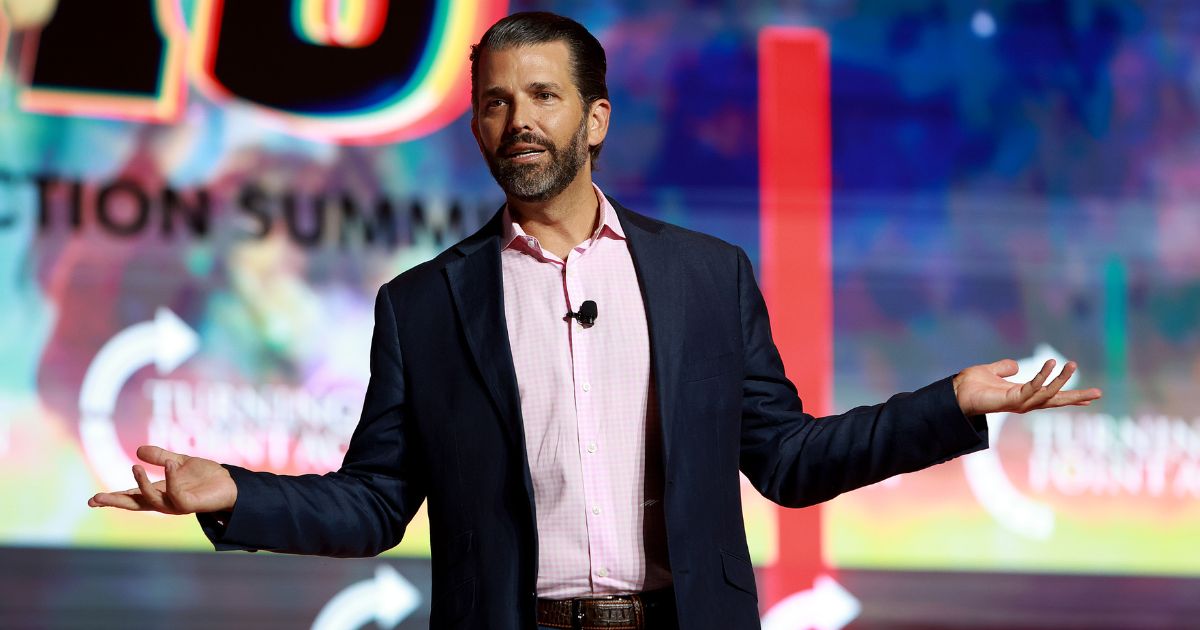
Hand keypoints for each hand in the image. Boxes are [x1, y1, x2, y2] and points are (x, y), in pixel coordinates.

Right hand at [87, 445, 236, 514]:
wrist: (231, 483)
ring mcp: (176, 505)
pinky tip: (170, 463)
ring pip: (152, 499)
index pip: (132, 496)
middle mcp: (164, 501)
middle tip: (96, 499)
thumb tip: (138, 450)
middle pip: (135, 504)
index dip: (114, 497)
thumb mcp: (179, 462)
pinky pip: (176, 494)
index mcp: (160, 492)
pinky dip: (171, 478)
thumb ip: (160, 457)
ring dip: (142, 484)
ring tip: (134, 467)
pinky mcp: (190, 505)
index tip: (91, 501)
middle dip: (116, 502)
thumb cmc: (206, 476)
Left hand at [953, 359, 1102, 416]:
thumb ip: (1004, 368)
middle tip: (1099, 393)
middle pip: (1056, 401)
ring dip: (1061, 380)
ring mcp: (1018, 403)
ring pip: (1047, 394)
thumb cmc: (970, 385)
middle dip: (1076, 397)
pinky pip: (1032, 387)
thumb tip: (1015, 366)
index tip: (1091, 397)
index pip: (1051, 396)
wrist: (954, 392)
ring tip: (1073, 364)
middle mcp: (1024, 402)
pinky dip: (1042, 376)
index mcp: (1023, 396)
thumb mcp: (992, 372)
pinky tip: (1051, 363)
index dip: (1069, 395)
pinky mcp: (1010, 400)